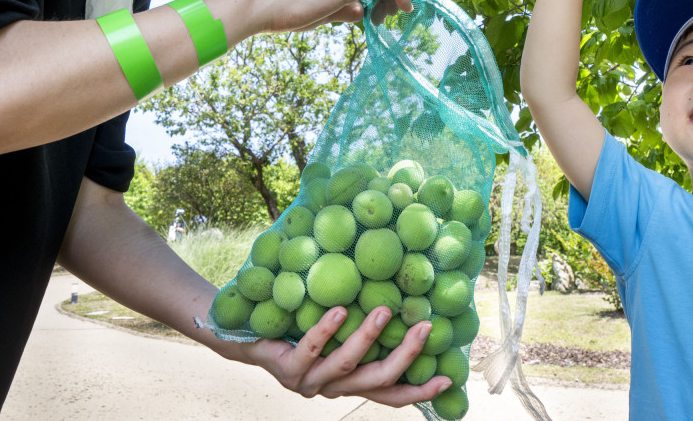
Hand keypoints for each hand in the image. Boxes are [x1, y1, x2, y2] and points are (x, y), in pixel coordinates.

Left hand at [233, 305, 450, 405]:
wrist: (244, 338)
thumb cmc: (296, 329)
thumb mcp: (334, 332)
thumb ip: (361, 327)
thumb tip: (399, 297)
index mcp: (347, 384)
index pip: (389, 394)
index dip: (418, 391)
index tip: (447, 380)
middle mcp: (331, 388)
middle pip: (376, 381)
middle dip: (404, 357)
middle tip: (424, 328)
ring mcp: (308, 381)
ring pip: (345, 365)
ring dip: (367, 338)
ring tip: (384, 310)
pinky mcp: (286, 369)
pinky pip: (311, 348)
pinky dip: (327, 330)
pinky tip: (339, 310)